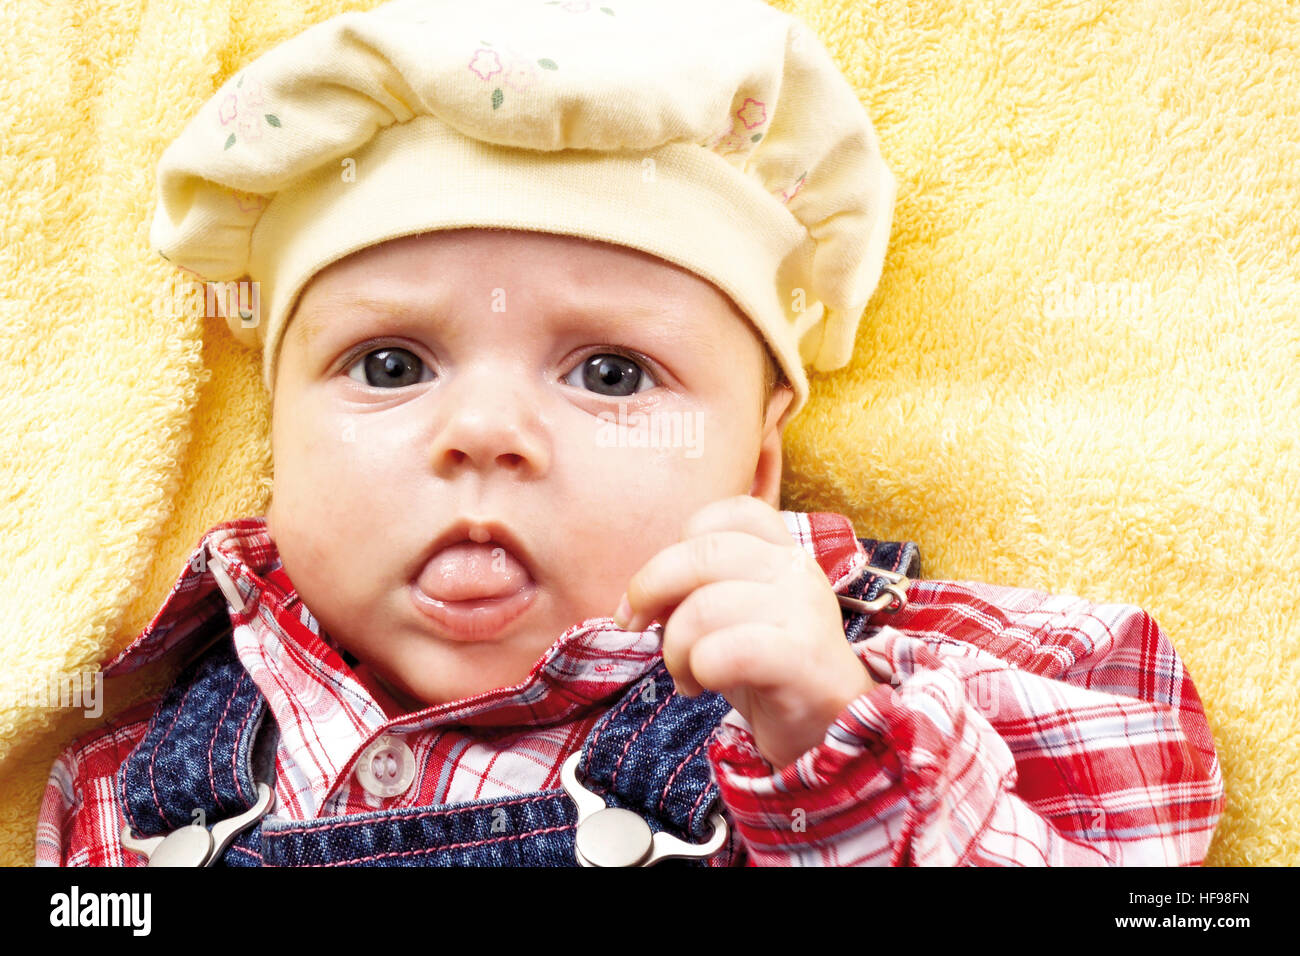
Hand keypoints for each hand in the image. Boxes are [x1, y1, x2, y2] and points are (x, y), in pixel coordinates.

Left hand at [612, 495, 876, 770]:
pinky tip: (703, 686)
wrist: (830, 728)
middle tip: (634, 625)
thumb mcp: (729, 615)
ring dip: (674, 647)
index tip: (656, 592)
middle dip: (649, 589)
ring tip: (684, 674)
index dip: (678, 544)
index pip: (729, 513)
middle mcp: (797, 570)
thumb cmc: (767, 669)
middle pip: (702, 552)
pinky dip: (698, 670)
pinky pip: (728, 651)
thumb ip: (693, 590)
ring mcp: (804, 610)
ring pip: (705, 607)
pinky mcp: (803, 657)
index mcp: (782, 551)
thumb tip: (638, 599)